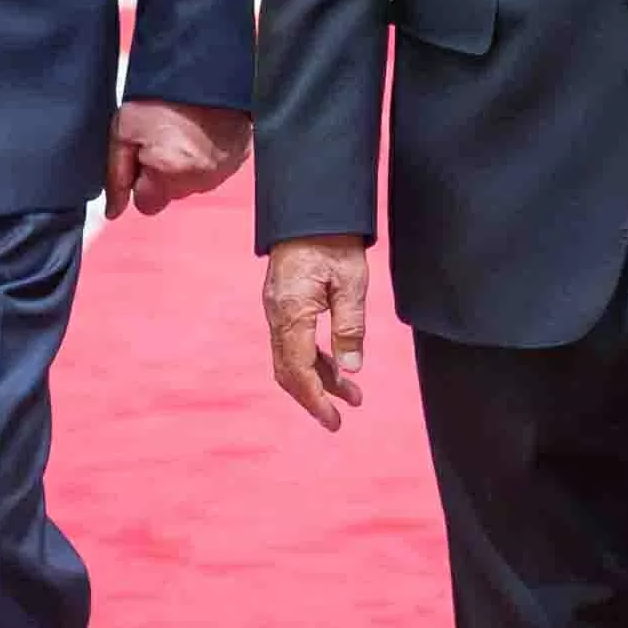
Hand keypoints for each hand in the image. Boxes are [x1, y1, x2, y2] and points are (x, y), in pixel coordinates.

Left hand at [105, 98, 249, 217]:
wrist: (206, 66)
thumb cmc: (161, 94)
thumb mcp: (123, 130)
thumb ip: (116, 175)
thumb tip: (114, 211)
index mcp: (169, 175)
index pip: (147, 204)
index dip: (140, 180)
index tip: (141, 154)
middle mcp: (200, 181)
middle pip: (171, 194)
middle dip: (162, 173)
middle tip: (160, 136)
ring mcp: (224, 170)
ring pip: (194, 183)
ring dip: (186, 165)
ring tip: (182, 130)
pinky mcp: (241, 157)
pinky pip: (216, 169)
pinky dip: (207, 155)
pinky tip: (201, 130)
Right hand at [265, 235, 370, 429]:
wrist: (311, 206)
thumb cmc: (334, 240)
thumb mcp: (351, 283)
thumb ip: (349, 327)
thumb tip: (349, 370)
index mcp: (291, 312)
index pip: (299, 370)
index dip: (316, 400)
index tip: (335, 421)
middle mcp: (276, 314)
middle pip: (288, 371)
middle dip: (314, 397)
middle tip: (340, 417)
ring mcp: (276, 308)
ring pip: (290, 358)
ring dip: (317, 379)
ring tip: (351, 394)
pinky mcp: (282, 302)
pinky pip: (291, 342)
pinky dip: (312, 360)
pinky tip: (335, 366)